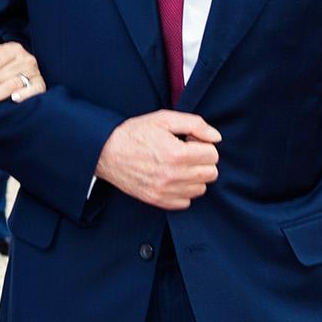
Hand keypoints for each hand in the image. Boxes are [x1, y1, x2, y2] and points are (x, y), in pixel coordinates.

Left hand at [0, 42, 46, 105]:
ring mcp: (35, 72)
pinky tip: (13, 99)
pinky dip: (24, 94)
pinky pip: (33, 90)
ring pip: (13, 83)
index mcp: (13, 49)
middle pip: (1, 74)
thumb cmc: (4, 64)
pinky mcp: (40, 85)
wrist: (26, 72)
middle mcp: (26, 59)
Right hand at [95, 111, 221, 208]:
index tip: (189, 141)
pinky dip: (182, 191)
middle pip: (211, 173)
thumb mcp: (163, 119)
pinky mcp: (157, 200)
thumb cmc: (133, 133)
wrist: (105, 152)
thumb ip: (194, 124)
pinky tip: (171, 178)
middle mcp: (173, 175)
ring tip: (177, 165)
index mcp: (177, 153)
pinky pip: (186, 202)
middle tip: (185, 153)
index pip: (213, 154)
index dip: (203, 145)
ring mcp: (165, 190)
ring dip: (194, 177)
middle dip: (202, 161)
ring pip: (200, 189)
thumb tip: (216, 137)